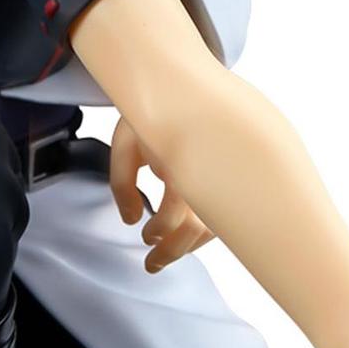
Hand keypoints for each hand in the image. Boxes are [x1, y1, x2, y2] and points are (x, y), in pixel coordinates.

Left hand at [110, 115, 216, 273]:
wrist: (183, 82)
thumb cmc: (152, 112)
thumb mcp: (125, 143)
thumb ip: (121, 184)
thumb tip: (131, 219)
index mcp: (181, 166)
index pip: (173, 218)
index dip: (157, 233)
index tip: (145, 235)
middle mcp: (206, 174)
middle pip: (196, 229)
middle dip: (174, 252)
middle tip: (153, 265)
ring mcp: (219, 177)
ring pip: (213, 225)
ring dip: (190, 245)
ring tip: (168, 255)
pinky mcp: (227, 177)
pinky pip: (222, 213)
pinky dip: (205, 230)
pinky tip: (189, 235)